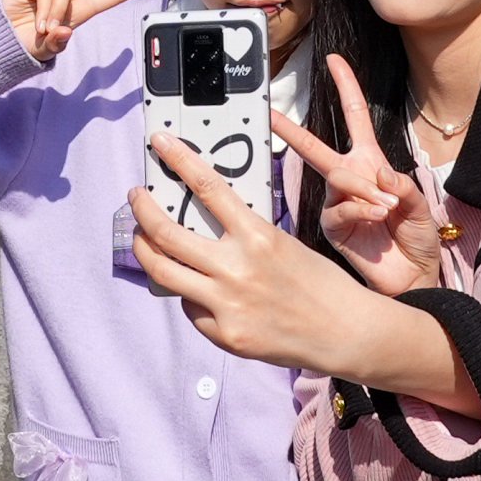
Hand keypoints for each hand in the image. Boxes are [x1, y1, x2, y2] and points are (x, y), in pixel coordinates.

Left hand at [131, 135, 414, 373]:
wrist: (345, 332)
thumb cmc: (320, 282)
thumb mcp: (283, 242)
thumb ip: (243, 233)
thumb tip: (202, 220)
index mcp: (257, 236)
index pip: (207, 187)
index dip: (178, 161)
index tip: (160, 144)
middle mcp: (237, 269)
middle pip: (166, 234)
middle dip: (142, 210)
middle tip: (135, 196)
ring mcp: (227, 305)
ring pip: (162, 272)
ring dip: (144, 250)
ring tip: (141, 238)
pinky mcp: (225, 335)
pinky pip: (190, 308)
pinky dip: (188, 294)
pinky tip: (196, 289)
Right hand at [273, 60, 445, 294]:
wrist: (414, 275)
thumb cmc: (416, 237)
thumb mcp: (418, 204)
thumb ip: (401, 186)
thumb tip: (378, 175)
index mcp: (370, 163)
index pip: (355, 117)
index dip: (346, 87)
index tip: (334, 60)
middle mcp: (349, 178)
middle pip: (314, 146)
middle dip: (290, 128)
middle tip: (268, 112)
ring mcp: (338, 203)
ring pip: (338, 178)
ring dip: (364, 190)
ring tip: (386, 208)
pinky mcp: (334, 228)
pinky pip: (340, 209)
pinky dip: (361, 209)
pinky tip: (378, 218)